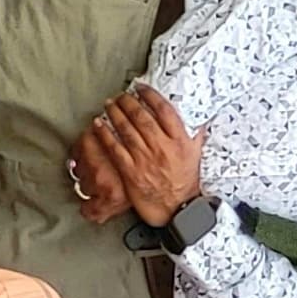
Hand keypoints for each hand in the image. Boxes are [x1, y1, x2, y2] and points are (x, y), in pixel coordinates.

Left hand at [68, 88, 205, 229]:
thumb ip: (195, 135)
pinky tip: (98, 125)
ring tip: (109, 104)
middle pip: (141, 116)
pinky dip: (105, 134)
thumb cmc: (186, 182)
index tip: (141, 89)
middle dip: (128, 102)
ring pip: (126, 129)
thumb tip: (198, 119)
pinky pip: (115, 148)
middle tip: (121, 95)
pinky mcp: (131, 171)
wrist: (178, 208)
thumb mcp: (195, 155)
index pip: (163, 109)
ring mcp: (145, 159)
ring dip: (115, 113)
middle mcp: (162, 147)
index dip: (150, 95)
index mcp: (179, 140)